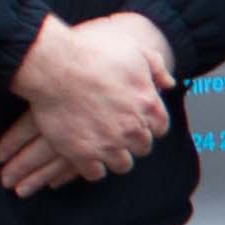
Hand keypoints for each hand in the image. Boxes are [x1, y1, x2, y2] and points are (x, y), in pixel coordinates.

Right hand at [5, 9, 174, 192]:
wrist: (56, 66)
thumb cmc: (93, 54)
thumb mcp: (133, 50)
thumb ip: (156, 67)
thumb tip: (169, 83)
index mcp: (148, 105)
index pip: (160, 127)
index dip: (148, 124)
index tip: (137, 120)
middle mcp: (133, 129)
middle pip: (142, 147)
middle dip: (132, 141)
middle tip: (118, 132)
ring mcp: (108, 144)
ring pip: (122, 164)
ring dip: (115, 157)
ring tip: (104, 147)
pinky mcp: (82, 154)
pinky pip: (95, 173)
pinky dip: (92, 167)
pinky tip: (86, 157)